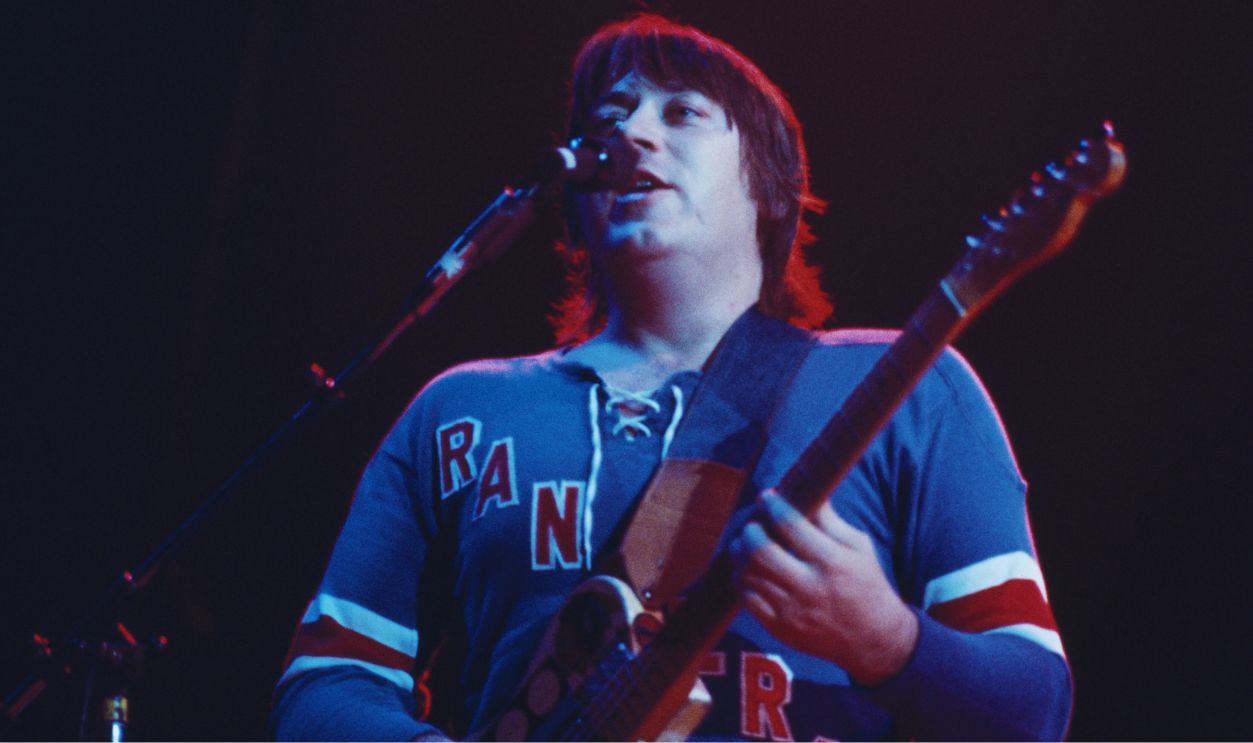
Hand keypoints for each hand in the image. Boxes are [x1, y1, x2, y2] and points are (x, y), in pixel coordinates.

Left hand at [730, 491, 918, 685]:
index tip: (767, 497)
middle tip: (752, 526)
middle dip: (749, 531)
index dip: (773, 505)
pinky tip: (749, 571)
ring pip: (749, 575)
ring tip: (745, 546)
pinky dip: (742, 581)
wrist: (873, 638)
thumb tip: (808, 490)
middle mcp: (810, 586)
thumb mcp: (859, 547)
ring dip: (740, 555)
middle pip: (760, 551)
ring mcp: (792, 610)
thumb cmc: (867, 584)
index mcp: (832, 561)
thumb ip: (830, 520)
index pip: (790, 525)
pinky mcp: (781, 629)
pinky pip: (747, 600)